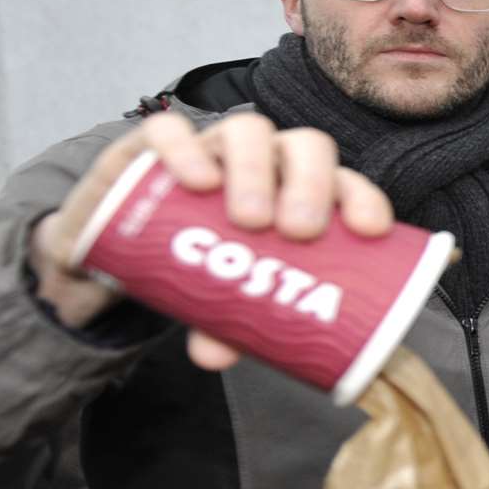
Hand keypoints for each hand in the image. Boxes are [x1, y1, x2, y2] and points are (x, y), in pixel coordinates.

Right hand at [29, 111, 391, 368]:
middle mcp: (266, 160)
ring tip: (249, 219)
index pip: (345, 183)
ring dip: (256, 169)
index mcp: (300, 191)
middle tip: (298, 231)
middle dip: (311, 184)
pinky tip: (197, 180)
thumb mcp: (216, 297)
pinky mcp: (155, 144)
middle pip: (305, 149)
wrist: (117, 238)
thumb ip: (220, 323)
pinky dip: (185, 149)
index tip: (370, 231)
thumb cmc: (196, 261)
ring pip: (249, 132)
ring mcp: (214, 146)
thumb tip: (216, 358)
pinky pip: (170, 130)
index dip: (362, 200)